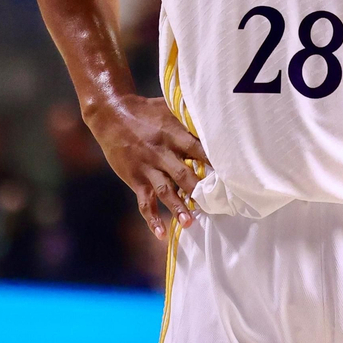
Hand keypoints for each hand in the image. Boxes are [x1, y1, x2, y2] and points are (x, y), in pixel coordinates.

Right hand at [87, 94, 210, 240]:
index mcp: (173, 134)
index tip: (231, 174)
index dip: (214, 161)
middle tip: (217, 204)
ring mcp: (147, 168)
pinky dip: (152, 219)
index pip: (198, 149)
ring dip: (178, 207)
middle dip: (199, 190)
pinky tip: (162, 234)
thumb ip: (189, 117)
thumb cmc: (146, 110)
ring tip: (190, 223)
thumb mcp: (169, 108)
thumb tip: (215, 119)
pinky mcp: (135, 179)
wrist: (111, 115)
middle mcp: (161, 152)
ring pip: (165, 191)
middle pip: (184, 174)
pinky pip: (144, 202)